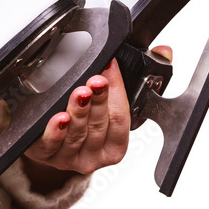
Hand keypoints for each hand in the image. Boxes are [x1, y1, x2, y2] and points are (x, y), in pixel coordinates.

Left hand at [23, 45, 172, 181]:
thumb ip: (137, 76)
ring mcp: (69, 157)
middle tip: (97, 81)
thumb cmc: (85, 119)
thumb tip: (164, 51)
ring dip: (79, 111)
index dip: (117, 92)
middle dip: (99, 100)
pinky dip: (55, 131)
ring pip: (76, 133)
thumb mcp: (111, 100)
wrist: (48, 137)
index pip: (121, 119)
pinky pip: (50, 146)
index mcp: (114, 146)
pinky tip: (58, 119)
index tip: (110, 67)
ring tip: (80, 93)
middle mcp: (93, 156)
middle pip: (99, 126)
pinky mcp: (45, 156)